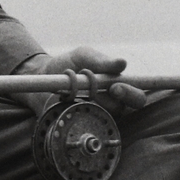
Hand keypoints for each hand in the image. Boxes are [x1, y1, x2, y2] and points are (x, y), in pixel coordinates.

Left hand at [17, 46, 150, 115]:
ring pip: (103, 114)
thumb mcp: (84, 56)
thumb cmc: (69, 64)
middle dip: (118, 99)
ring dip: (87, 98)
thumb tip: (122, 63)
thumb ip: (102, 60)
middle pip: (126, 110)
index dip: (132, 94)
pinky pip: (82, 123)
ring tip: (72, 86)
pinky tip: (63, 98)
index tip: (116, 86)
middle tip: (106, 89)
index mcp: (116, 87)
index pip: (136, 97)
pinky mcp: (79, 124)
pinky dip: (72, 107)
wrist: (42, 75)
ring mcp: (95, 115)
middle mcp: (109, 104)